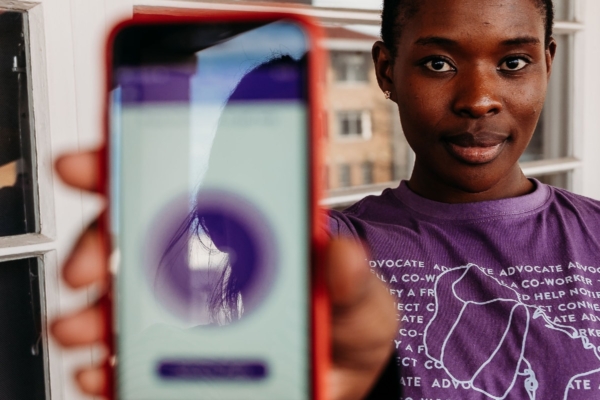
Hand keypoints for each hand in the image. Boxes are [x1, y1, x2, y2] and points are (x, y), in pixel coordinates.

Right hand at [50, 150, 397, 398]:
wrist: (342, 381)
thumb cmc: (346, 327)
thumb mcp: (363, 300)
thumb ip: (354, 281)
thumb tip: (342, 253)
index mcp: (246, 231)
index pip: (183, 184)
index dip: (134, 165)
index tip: (92, 162)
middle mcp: (205, 263)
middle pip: (136, 237)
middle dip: (98, 242)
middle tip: (87, 263)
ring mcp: (186, 310)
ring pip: (124, 297)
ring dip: (94, 309)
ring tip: (86, 326)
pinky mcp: (178, 359)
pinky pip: (133, 357)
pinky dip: (109, 363)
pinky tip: (103, 370)